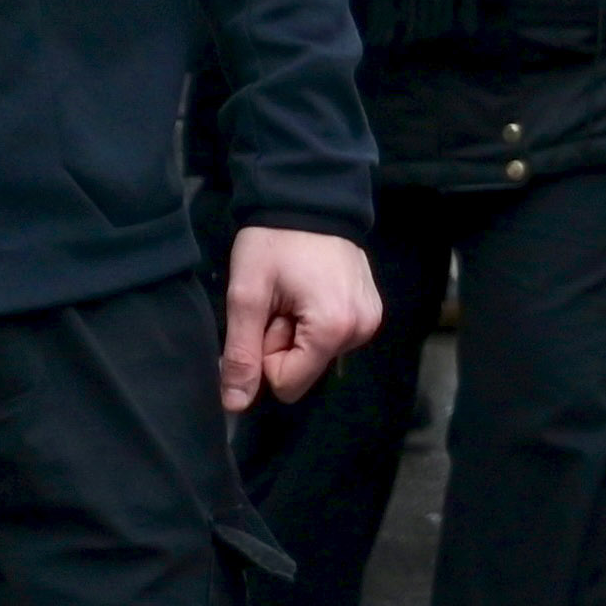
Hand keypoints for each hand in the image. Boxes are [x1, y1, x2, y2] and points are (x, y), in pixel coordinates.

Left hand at [223, 225, 382, 412]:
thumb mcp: (246, 298)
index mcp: (335, 328)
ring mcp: (371, 319)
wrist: (310, 200)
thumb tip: (235, 405)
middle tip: (280, 302)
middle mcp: (362, 329)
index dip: (265, 355)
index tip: (267, 316)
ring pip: (317, 355)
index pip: (288, 384)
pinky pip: (333, 337)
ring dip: (297, 332)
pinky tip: (310, 291)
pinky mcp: (371, 310)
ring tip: (294, 294)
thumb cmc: (274, 244)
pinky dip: (314, 322)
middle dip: (283, 342)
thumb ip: (242, 355)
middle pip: (305, 369)